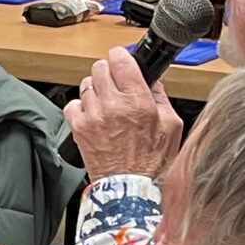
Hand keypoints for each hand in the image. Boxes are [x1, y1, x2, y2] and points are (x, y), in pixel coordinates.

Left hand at [65, 46, 182, 178]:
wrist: (129, 188)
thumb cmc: (153, 162)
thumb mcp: (171, 125)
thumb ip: (160, 97)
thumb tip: (154, 78)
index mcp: (137, 101)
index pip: (120, 60)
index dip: (122, 56)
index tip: (124, 60)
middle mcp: (111, 105)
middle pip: (100, 67)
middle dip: (110, 72)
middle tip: (119, 84)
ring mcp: (91, 116)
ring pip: (86, 84)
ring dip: (97, 89)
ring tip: (109, 103)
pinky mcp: (77, 128)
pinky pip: (73, 103)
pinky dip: (82, 106)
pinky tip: (95, 115)